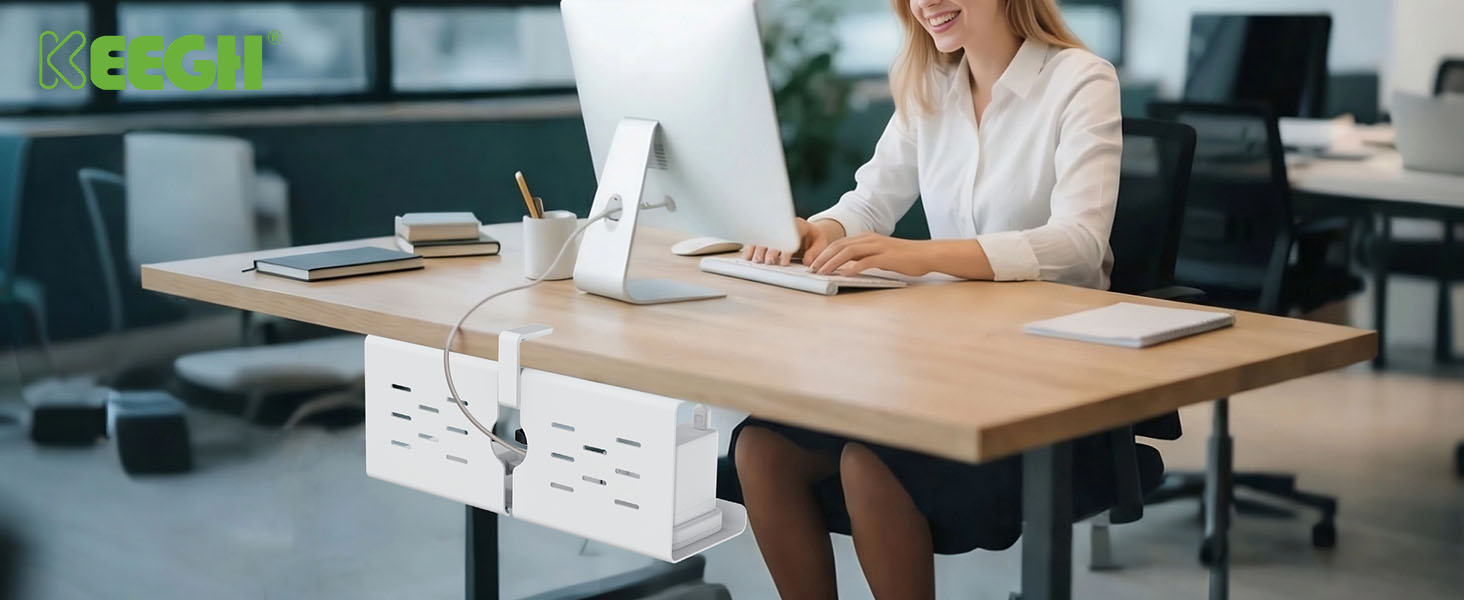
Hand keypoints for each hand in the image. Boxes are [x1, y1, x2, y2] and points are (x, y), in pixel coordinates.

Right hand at [742, 218, 838, 265]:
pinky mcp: (766, 235)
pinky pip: (755, 240)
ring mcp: (773, 230)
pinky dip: (750, 248)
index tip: (784, 262)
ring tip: (757, 261)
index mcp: (799, 225)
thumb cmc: (814, 238)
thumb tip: (808, 261)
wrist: (810, 232)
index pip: (789, 236)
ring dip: (757, 250)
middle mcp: (783, 226)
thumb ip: (815, 253)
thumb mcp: (820, 244)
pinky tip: (747, 256)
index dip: (786, 250)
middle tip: (769, 262)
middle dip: (770, 250)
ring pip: (762, 238)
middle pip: (772, 237)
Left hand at [807, 233, 934, 275]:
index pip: (839, 243)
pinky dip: (853, 268)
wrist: (926, 254)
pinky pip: (866, 261)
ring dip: (833, 262)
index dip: (824, 253)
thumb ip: (864, 257)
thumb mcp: (880, 255)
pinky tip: (845, 275)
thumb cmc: (904, 257)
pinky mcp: (887, 257)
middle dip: (823, 258)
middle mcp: (870, 239)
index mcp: (867, 238)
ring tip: (823, 272)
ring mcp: (878, 247)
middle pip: (840, 246)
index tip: (814, 264)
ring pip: (849, 252)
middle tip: (812, 270)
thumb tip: (847, 266)